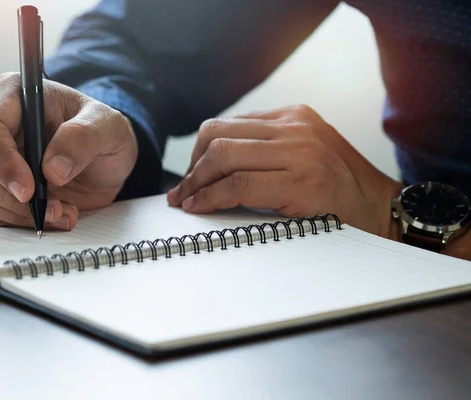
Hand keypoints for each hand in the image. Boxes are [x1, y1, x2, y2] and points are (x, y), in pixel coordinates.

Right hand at [0, 73, 137, 229]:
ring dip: (21, 214)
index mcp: (14, 95)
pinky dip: (22, 222)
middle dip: (12, 197)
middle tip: (54, 209)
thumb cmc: (103, 131)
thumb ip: (83, 137)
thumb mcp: (109, 127)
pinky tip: (56, 216)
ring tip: (64, 212)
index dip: (1, 160)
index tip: (28, 190)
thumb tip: (52, 168)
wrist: (106, 160)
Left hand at [167, 105, 401, 237]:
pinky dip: (210, 197)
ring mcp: (299, 151)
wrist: (384, 211)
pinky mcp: (301, 181)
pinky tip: (200, 208)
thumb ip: (268, 151)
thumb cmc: (341, 191)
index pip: (227, 125)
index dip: (199, 152)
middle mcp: (294, 127)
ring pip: (222, 156)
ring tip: (186, 202)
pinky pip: (237, 184)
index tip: (189, 176)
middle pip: (217, 135)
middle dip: (191, 166)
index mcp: (293, 117)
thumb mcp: (305, 154)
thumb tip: (216, 166)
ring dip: (196, 183)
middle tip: (181, 192)